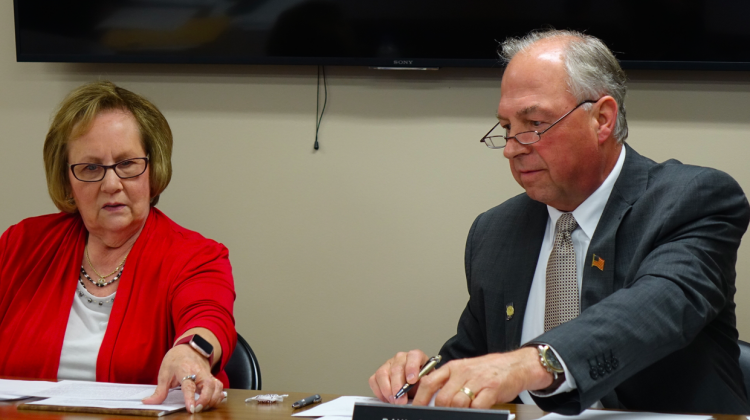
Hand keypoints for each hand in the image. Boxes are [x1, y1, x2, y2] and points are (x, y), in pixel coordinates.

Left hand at [142, 344, 226, 412]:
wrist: (188, 348)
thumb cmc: (176, 359)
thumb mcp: (164, 373)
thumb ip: (159, 391)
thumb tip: (148, 402)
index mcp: (185, 370)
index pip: (189, 386)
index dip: (190, 398)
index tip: (191, 408)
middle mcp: (199, 373)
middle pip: (208, 386)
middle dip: (205, 400)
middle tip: (197, 409)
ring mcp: (207, 375)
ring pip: (217, 387)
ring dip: (213, 399)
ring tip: (204, 407)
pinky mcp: (211, 378)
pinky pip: (219, 387)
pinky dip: (218, 395)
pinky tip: (213, 402)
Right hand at [369, 349, 429, 404]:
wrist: (416, 388)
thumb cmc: (422, 385)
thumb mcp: (428, 384)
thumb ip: (425, 385)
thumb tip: (422, 392)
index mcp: (416, 357)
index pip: (414, 356)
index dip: (412, 367)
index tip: (412, 381)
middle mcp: (401, 358)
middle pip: (396, 368)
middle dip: (398, 386)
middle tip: (401, 399)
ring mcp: (389, 364)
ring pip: (382, 373)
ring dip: (387, 390)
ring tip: (394, 400)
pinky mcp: (379, 373)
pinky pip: (374, 380)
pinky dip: (379, 391)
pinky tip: (387, 398)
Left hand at [411, 347, 552, 408]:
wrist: (515, 365)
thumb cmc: (489, 370)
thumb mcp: (465, 370)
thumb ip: (450, 382)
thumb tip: (432, 399)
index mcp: (453, 367)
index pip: (429, 381)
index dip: (420, 397)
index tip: (415, 408)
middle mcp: (463, 372)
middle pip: (442, 397)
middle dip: (440, 410)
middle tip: (443, 414)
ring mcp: (477, 380)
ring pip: (457, 403)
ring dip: (457, 412)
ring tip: (462, 411)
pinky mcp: (491, 389)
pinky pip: (477, 406)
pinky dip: (474, 412)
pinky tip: (476, 411)